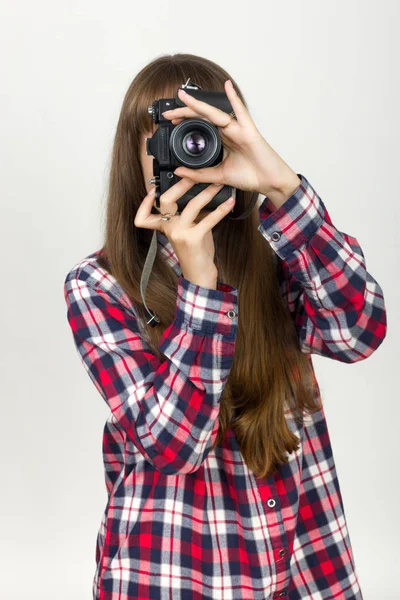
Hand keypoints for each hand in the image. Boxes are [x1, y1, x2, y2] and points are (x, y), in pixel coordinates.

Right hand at [134, 177, 235, 287]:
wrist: (199, 274)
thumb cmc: (196, 251)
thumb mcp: (188, 230)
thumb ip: (190, 214)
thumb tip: (201, 192)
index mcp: (165, 227)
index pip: (144, 216)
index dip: (144, 203)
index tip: (152, 190)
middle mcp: (169, 229)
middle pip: (166, 200)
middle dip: (181, 184)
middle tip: (195, 174)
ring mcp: (180, 233)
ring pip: (191, 205)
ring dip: (207, 192)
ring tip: (219, 184)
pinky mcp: (193, 239)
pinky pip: (209, 219)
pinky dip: (222, 209)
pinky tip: (230, 202)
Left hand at [161, 79, 300, 205]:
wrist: (269, 182)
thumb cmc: (250, 176)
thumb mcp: (219, 177)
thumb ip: (199, 175)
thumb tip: (179, 171)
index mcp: (222, 140)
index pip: (199, 126)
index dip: (185, 123)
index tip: (170, 122)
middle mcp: (228, 131)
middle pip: (203, 117)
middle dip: (185, 112)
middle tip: (168, 113)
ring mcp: (238, 129)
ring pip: (215, 113)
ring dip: (198, 105)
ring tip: (183, 97)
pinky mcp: (249, 130)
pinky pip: (241, 111)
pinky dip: (234, 98)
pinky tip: (227, 86)